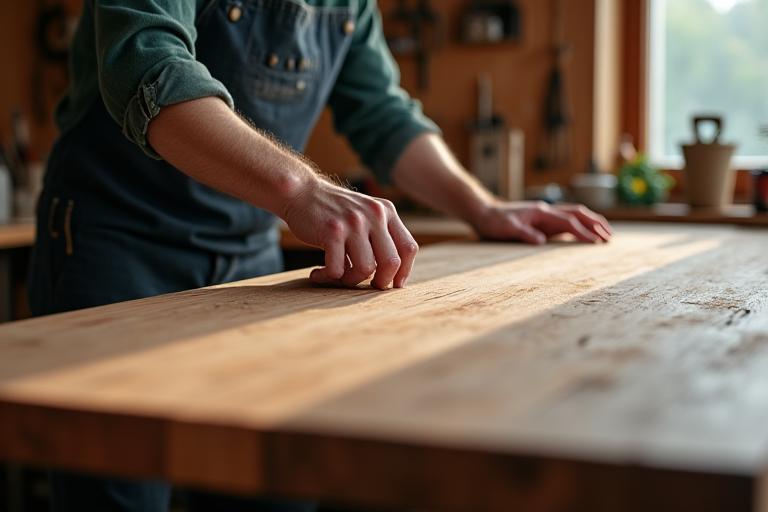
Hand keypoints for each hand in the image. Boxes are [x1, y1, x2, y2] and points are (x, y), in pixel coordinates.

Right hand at [282, 178, 417, 289]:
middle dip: (381, 282)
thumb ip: (382, 235)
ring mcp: (353, 223)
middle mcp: (374, 215)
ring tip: (337, 277)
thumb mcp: (365, 213)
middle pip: (391, 262)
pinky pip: (338, 270)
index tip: (394, 284)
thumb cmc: (334, 211)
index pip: (408, 248)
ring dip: (350, 280)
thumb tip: (395, 274)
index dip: (404, 271)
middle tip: (368, 286)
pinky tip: (318, 273)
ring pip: (365, 269)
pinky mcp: (332, 232)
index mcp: (386, 211)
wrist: (302, 192)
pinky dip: (328, 277)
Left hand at [470, 201, 612, 244]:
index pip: (568, 221)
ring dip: (590, 223)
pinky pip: (566, 222)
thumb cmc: (493, 221)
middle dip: (596, 224)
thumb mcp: (506, 229)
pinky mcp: (542, 220)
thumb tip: (541, 241)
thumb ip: (524, 234)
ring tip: (605, 235)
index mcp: (541, 212)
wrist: (483, 212)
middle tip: (610, 237)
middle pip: (578, 213)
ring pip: (574, 215)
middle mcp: (546, 211)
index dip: (583, 232)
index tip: (597, 242)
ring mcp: (545, 215)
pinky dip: (579, 227)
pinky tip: (585, 235)